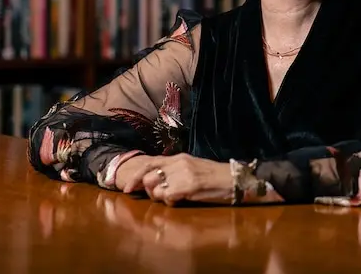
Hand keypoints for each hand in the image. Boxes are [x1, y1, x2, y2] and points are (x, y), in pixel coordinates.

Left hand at [117, 153, 232, 205]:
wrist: (232, 179)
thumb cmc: (212, 177)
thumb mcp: (191, 168)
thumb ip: (173, 171)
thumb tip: (154, 181)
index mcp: (178, 158)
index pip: (149, 163)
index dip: (135, 176)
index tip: (127, 189)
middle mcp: (178, 163)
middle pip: (148, 177)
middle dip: (147, 190)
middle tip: (157, 196)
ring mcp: (183, 174)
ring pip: (156, 189)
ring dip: (160, 197)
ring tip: (172, 198)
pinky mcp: (189, 185)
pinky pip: (168, 196)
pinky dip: (170, 202)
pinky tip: (180, 201)